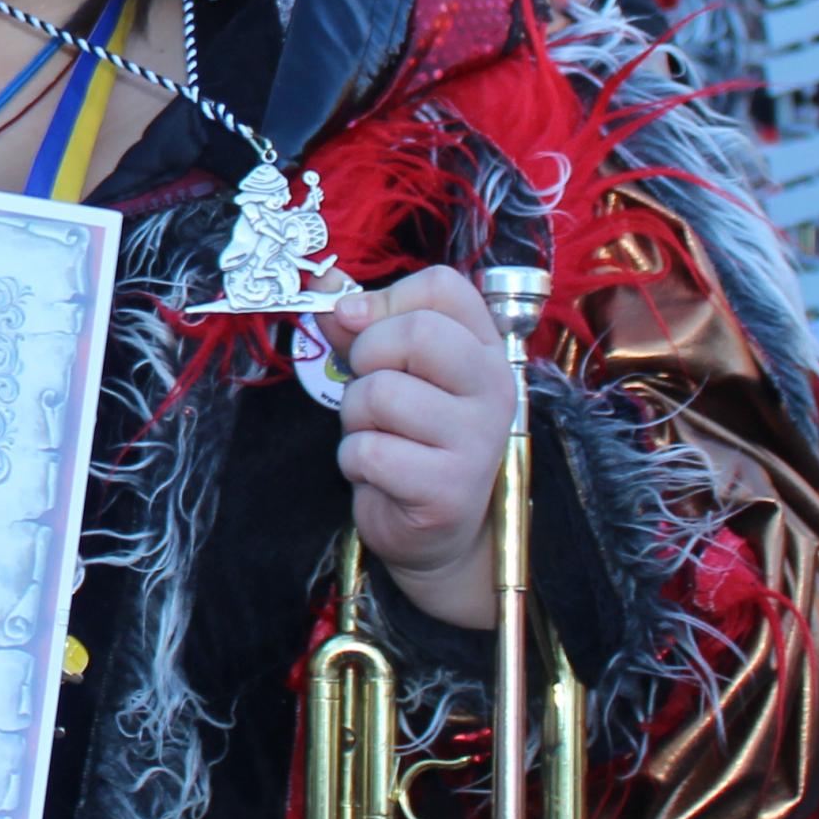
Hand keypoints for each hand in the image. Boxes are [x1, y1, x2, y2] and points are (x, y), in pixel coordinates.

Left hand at [319, 268, 514, 629]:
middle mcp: (494, 388)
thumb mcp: (388, 370)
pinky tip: (381, 474)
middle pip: (417, 332)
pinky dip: (355, 461)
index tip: (363, 328)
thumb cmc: (409, 439)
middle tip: (372, 392)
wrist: (435, 532)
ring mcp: (478, 440)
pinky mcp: (450, 490)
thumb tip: (325, 286)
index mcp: (484, 348)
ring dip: (356, 417)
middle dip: (366, 358)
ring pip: (382, 393)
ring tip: (378, 437)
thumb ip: (359, 325)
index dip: (386, 300)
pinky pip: (371, 451)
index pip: (443, 286)